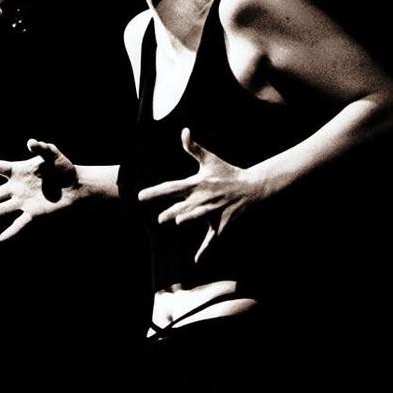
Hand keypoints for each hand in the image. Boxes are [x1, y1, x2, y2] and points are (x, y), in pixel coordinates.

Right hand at [0, 139, 79, 240]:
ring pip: (2, 208)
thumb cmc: (64, 168)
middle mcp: (18, 187)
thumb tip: (31, 142)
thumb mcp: (53, 155)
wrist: (77, 185)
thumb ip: (42, 148)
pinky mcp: (34, 212)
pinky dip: (12, 231)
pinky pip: (20, 223)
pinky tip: (2, 238)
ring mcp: (24, 201)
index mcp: (19, 171)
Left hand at [138, 128, 260, 260]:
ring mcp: (212, 212)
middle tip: (158, 218)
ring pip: (196, 218)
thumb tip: (184, 131)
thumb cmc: (228, 173)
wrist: (252, 187)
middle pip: (182, 206)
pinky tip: (196, 261)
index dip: (155, 192)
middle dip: (170, 212)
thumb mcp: (211, 160)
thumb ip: (194, 148)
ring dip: (185, 220)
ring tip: (173, 222)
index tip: (140, 196)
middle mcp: (202, 199)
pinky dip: (204, 251)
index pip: (171, 188)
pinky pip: (211, 240)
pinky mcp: (221, 225)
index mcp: (196, 184)